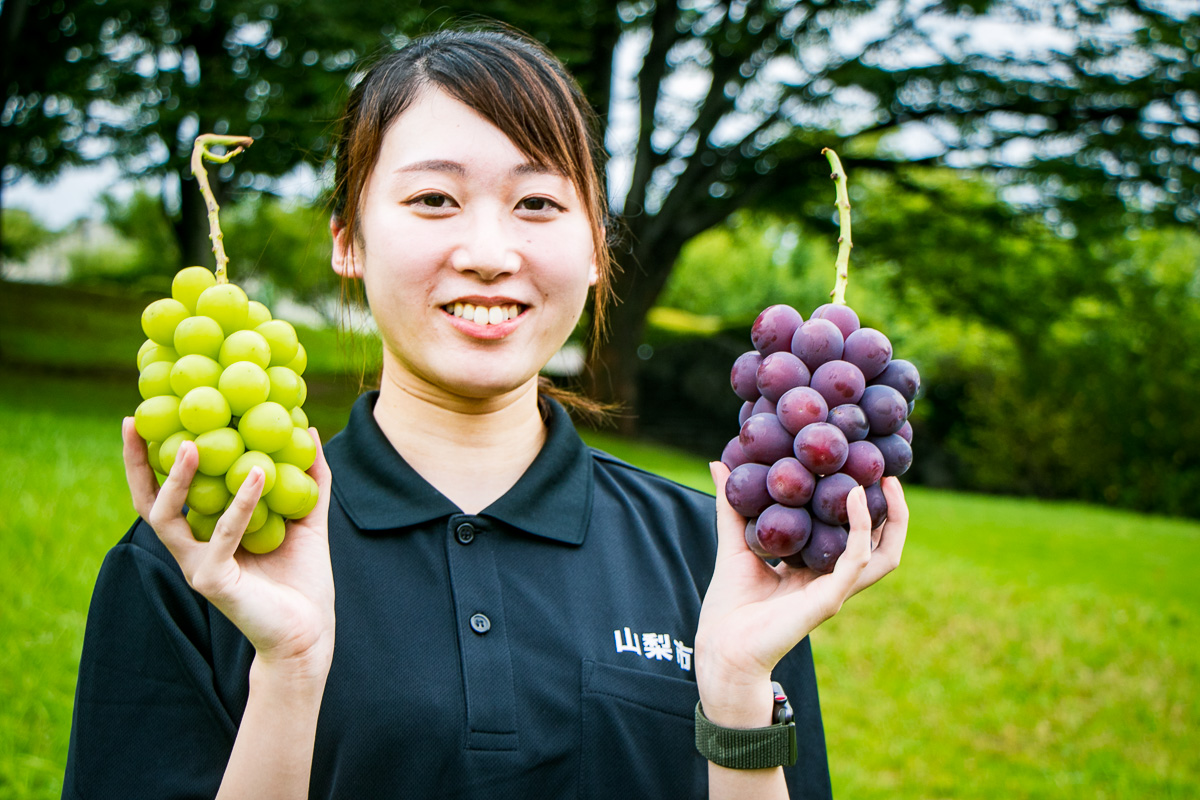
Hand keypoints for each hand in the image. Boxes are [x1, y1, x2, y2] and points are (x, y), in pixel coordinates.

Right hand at [122, 419, 335, 673]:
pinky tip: (257, 473)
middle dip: (137, 463)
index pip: (168, 492)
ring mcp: (197, 567)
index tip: (147, 417)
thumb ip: (308, 479)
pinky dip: (240, 502)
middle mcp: (192, 550)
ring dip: (177, 479)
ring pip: (167, 519)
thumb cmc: (303, 580)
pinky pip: (222, 534)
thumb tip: (310, 431)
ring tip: (191, 443)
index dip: (153, 457)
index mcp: (206, 535)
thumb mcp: (307, 519)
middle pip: (147, 503)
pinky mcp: (213, 582)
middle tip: (134, 422)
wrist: (310, 633)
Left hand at [694, 465, 906, 725]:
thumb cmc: (729, 605)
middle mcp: (831, 580)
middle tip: (886, 472)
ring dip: (893, 518)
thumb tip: (719, 463)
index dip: (863, 506)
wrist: (721, 647)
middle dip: (893, 510)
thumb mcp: (734, 542)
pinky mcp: (829, 600)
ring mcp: (834, 591)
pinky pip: (856, 560)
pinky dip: (860, 529)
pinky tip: (853, 499)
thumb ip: (733, 505)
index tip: (859, 469)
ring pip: (884, 555)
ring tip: (888, 483)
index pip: (852, 536)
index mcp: (814, 570)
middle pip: (880, 545)